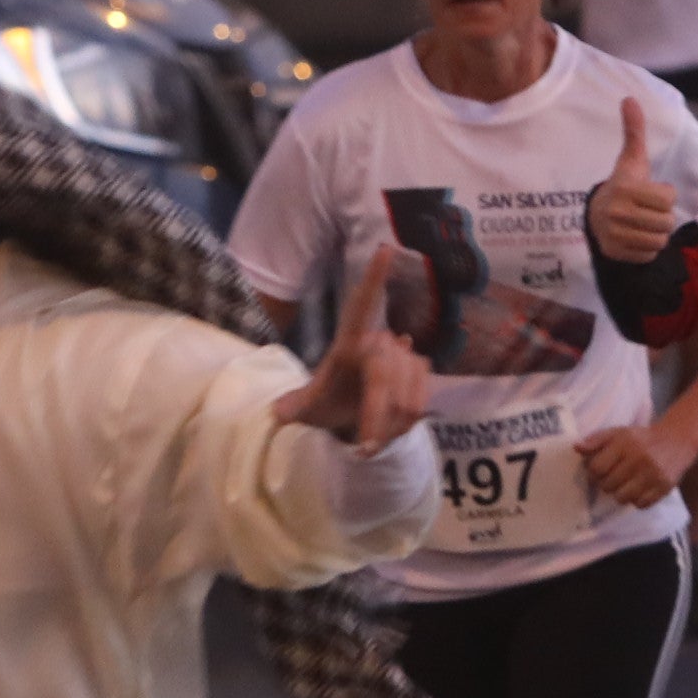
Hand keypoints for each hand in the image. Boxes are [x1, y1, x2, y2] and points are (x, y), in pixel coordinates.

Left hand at [271, 244, 430, 454]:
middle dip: (376, 418)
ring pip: (405, 396)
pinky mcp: (421, 372)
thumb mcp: (307, 409)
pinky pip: (420, 402)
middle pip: (385, 377)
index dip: (373, 279)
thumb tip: (276, 413)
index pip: (361, 306)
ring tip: (372, 438)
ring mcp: (404, 356)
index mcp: (348, 344)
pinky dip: (404, 426)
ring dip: (389, 426)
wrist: (352, 419)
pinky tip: (390, 429)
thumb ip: (294, 409)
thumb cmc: (327, 406)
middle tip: (364, 447)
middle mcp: (378, 343)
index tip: (385, 249)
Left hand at [571, 416, 696, 507]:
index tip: (599, 471)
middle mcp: (639, 459)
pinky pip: (640, 505)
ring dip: (620, 494)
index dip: (593, 472)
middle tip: (613, 478)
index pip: (597, 468)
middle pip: (608, 485)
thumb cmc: (642, 438)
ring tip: (625, 485)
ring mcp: (653, 475)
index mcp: (625, 444)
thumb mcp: (618, 433)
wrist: (677, 440)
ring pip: (622, 498)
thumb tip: (576, 448)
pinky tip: (639, 489)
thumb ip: (596, 440)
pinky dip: (636, 500)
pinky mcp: (664, 487)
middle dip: (606, 483)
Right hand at [585, 99, 678, 263]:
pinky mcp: (615, 252)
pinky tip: (636, 238)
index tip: (652, 192)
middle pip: (666, 223)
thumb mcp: (631, 159)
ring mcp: (614, 235)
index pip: (668, 199)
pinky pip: (649, 255)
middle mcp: (616, 212)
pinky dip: (648, 249)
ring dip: (658, 234)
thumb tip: (630, 98)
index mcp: (623, 188)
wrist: (596, 216)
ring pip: (659, 241)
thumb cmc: (623, 185)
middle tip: (649, 211)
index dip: (666, 195)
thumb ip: (634, 131)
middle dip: (663, 217)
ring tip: (645, 224)